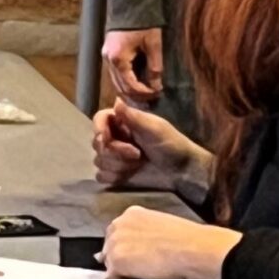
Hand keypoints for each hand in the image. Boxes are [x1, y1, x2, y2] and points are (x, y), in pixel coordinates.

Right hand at [92, 98, 207, 194]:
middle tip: (137, 155)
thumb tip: (115, 101)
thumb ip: (134, 117)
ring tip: (138, 165)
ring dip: (117, 165)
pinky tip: (128, 176)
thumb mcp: (155, 129)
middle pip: (97, 143)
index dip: (98, 128)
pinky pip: (100, 176)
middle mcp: (116, 137)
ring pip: (98, 161)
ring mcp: (115, 157)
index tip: (103, 138)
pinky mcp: (116, 174)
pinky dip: (113, 177)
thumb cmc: (171, 145)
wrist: (181, 171)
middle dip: (115, 151)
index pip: (99, 119)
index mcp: (124, 122)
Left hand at [102, 204, 238, 278]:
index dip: (127, 246)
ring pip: (109, 262)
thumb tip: (131, 246)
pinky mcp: (116, 262)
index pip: (117, 232)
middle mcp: (118, 225)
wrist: (193, 250)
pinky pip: (112, 277)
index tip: (138, 253)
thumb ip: (143, 231)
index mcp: (131, 214)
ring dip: (123, 270)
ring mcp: (114, 243)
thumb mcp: (161, 224)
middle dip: (121, 257)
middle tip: (142, 265)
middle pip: (109, 246)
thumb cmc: (186, 239)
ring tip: (144, 271)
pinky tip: (140, 278)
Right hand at [103, 26, 163, 105]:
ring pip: (116, 83)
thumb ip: (154, 67)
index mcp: (118, 59)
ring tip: (144, 96)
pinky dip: (125, 82)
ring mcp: (106, 57)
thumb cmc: (143, 22)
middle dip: (136, 96)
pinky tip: (136, 84)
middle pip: (120, 88)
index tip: (157, 94)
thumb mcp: (153, 44)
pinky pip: (115, 75)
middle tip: (151, 100)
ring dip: (129, 92)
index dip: (144, 93)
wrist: (130, 4)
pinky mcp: (108, 54)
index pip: (130, 85)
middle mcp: (108, 61)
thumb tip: (156, 86)